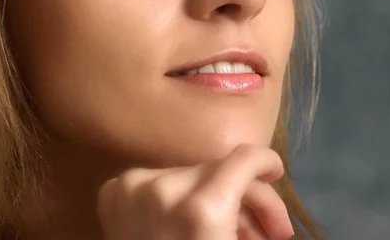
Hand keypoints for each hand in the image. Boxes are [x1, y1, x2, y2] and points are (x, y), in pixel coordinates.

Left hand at [97, 144, 293, 239]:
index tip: (274, 173)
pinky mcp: (114, 193)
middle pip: (220, 170)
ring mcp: (133, 188)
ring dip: (213, 197)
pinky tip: (187, 222)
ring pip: (191, 174)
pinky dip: (178, 196)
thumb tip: (262, 186)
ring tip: (227, 230)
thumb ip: (255, 208)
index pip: (245, 158)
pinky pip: (161, 179)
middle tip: (263, 231)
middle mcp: (164, 188)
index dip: (267, 163)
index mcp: (201, 208)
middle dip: (246, 198)